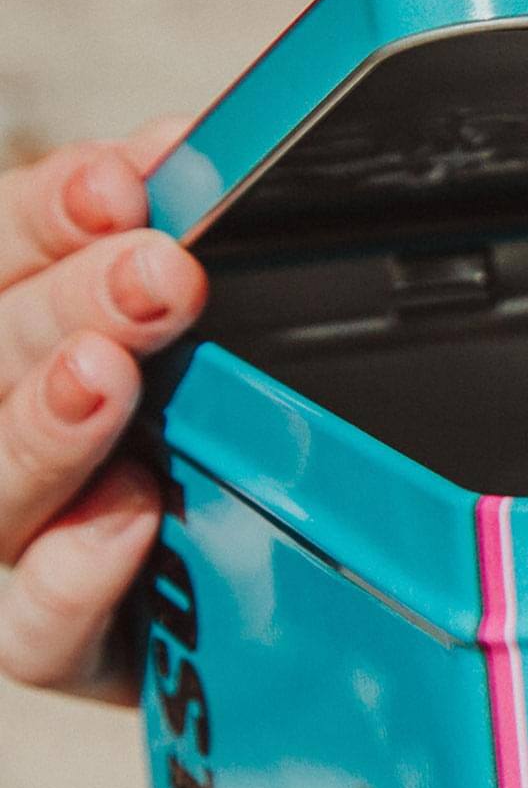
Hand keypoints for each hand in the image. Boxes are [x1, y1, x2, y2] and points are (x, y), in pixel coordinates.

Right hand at [0, 122, 205, 702]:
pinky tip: (131, 518)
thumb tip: (186, 145)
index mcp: (14, 340)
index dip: (49, 215)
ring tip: (107, 376)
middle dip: (69, 306)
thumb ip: (160, 239)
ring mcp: (8, 543)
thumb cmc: (202, 441)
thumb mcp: (175, 329)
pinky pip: (37, 628)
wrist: (243, 605)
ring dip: (47, 427)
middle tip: (157, 274)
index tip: (123, 182)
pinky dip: (77, 571)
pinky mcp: (51, 642)